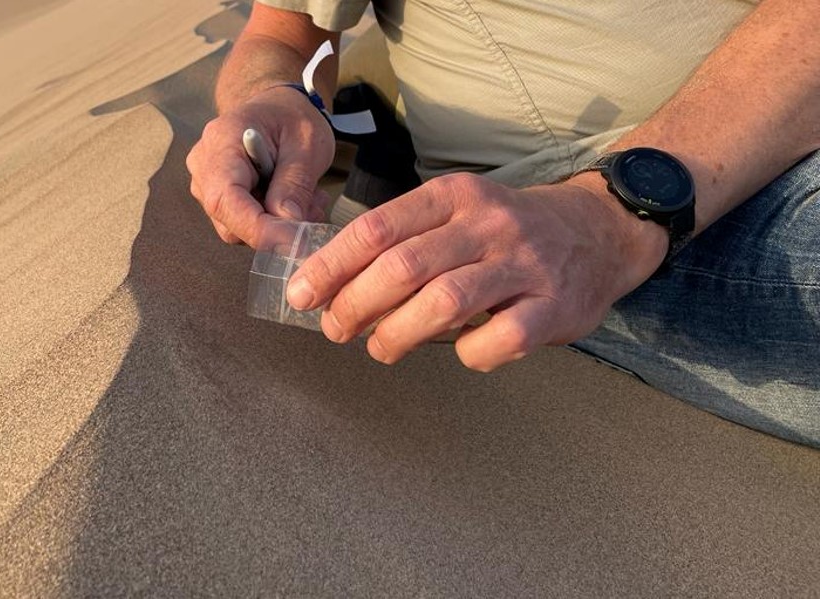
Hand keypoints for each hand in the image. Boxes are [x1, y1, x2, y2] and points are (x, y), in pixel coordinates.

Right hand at [186, 85, 334, 245]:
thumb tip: (288, 226)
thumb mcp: (307, 143)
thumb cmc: (291, 117)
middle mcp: (204, 166)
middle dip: (274, 226)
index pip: (226, 200)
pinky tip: (290, 199)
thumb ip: (295, 184)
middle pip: (230, 221)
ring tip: (306, 198)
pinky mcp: (218, 197)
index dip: (257, 229)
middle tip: (313, 207)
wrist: (276, 108)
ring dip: (276, 224)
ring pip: (237, 229)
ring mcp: (206, 184)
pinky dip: (271, 221)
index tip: (294, 242)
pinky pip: (241, 224)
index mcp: (222, 142)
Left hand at [285, 172, 668, 370]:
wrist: (600, 231)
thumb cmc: (505, 231)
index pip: (376, 228)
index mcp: (453, 197)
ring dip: (398, 335)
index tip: (302, 294)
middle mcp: (488, 224)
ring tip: (381, 348)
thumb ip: (401, 241)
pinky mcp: (555, 306)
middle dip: (355, 305)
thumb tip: (332, 286)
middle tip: (336, 330)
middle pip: (403, 267)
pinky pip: (499, 339)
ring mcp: (525, 264)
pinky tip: (461, 351)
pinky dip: (469, 353)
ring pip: (444, 303)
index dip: (331, 266)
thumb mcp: (454, 213)